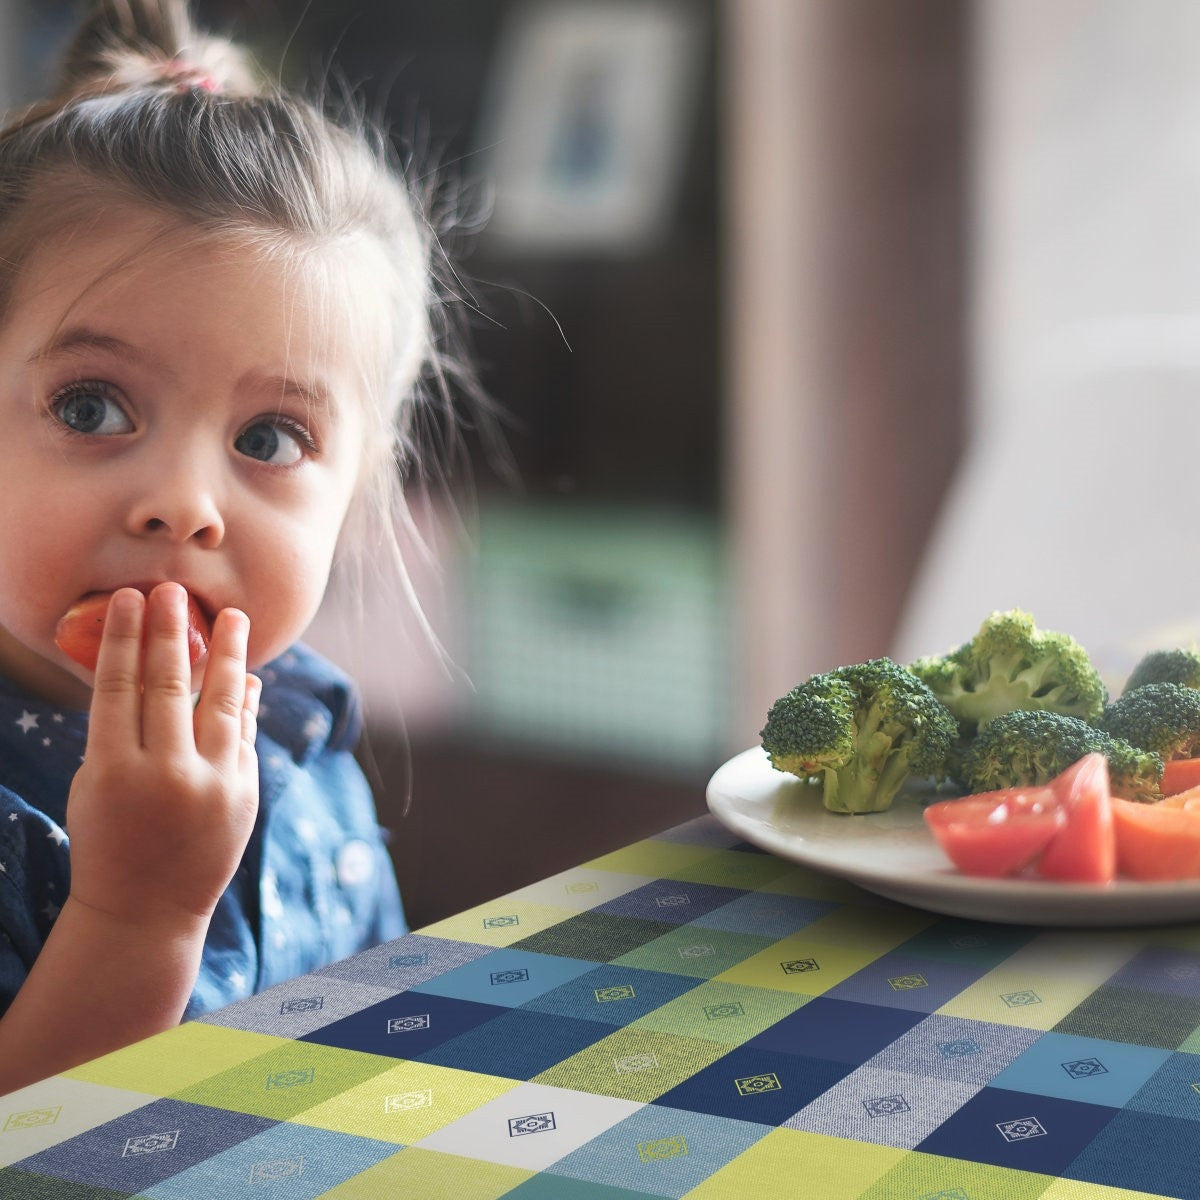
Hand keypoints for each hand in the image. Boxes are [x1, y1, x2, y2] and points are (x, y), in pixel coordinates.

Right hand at [65, 583, 259, 930]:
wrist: (145, 911)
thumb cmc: (108, 839)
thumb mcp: (95, 786)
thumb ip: (121, 732)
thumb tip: (156, 672)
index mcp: (112, 771)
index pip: (119, 688)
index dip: (126, 638)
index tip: (131, 599)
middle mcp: (165, 775)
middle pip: (169, 686)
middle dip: (172, 632)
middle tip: (174, 590)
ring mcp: (211, 785)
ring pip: (222, 703)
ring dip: (229, 654)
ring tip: (233, 616)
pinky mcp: (244, 794)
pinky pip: (245, 734)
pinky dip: (246, 702)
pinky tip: (248, 674)